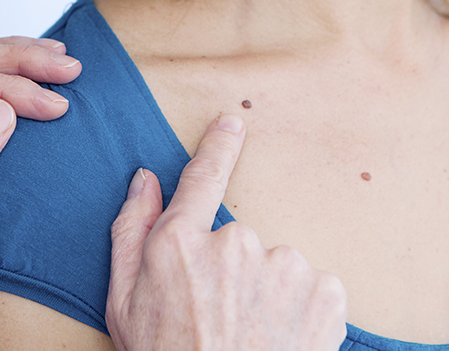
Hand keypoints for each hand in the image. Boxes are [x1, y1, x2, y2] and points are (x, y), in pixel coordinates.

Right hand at [107, 114, 348, 350]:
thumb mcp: (123, 307)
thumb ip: (131, 233)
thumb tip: (145, 179)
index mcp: (180, 245)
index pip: (202, 178)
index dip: (219, 145)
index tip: (233, 121)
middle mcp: (234, 243)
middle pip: (239, 240)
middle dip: (234, 272)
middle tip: (224, 321)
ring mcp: (284, 265)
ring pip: (278, 266)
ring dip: (270, 294)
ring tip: (254, 338)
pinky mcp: (325, 290)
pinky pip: (314, 288)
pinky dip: (304, 311)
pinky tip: (283, 342)